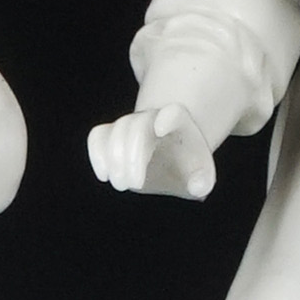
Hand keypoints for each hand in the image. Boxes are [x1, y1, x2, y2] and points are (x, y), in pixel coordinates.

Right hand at [87, 104, 215, 198]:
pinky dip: (96, 153)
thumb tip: (198, 187)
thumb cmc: (187, 168)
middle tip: (134, 185)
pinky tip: (104, 175)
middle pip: (138, 126)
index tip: (160, 128)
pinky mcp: (111, 133)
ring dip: (115, 158)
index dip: (167, 117)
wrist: (171, 157)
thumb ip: (202, 181)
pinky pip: (97, 136)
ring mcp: (131, 124)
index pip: (173, 113)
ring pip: (118, 129)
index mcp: (179, 123)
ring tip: (121, 184)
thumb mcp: (201, 176)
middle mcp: (153, 118)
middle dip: (133, 154)